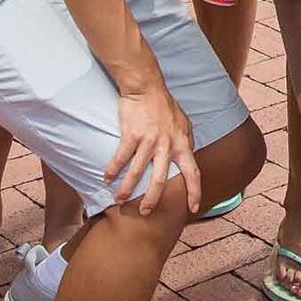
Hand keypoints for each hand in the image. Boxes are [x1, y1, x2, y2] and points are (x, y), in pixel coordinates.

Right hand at [105, 79, 199, 215]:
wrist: (146, 88)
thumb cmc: (164, 106)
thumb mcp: (183, 124)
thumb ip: (185, 142)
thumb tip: (189, 157)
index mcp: (182, 144)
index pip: (193, 172)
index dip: (194, 192)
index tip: (193, 208)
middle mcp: (167, 145)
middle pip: (160, 180)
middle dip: (152, 199)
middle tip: (145, 212)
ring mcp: (149, 140)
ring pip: (137, 172)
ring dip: (126, 189)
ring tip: (119, 200)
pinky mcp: (131, 135)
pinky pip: (120, 158)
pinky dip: (112, 170)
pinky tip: (106, 179)